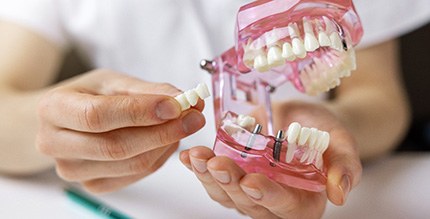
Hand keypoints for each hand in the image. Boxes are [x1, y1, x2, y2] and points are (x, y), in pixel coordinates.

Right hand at [36, 69, 205, 192]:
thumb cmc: (90, 96)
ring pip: (130, 164)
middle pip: (116, 146)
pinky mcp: (91, 185)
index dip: (140, 112)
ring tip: (183, 125)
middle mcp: (55, 144)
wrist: (68, 119)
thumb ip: (149, 91)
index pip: (97, 115)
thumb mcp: (114, 82)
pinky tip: (166, 140)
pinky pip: (135, 175)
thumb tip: (185, 100)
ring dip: (165, 144)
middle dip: (163, 132)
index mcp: (53, 109)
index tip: (176, 105)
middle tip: (195, 117)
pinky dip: (158, 157)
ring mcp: (72, 170)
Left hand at [180, 101, 361, 218]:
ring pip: (226, 193)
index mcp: (304, 201)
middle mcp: (273, 202)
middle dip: (230, 183)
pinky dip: (199, 167)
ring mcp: (250, 190)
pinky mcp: (234, 175)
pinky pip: (213, 178)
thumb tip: (339, 195)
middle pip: (248, 202)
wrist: (304, 119)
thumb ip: (345, 167)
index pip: (286, 207)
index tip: (252, 181)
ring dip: (208, 177)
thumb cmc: (326, 132)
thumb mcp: (341, 143)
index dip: (268, 196)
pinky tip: (189, 156)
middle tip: (217, 163)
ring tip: (198, 157)